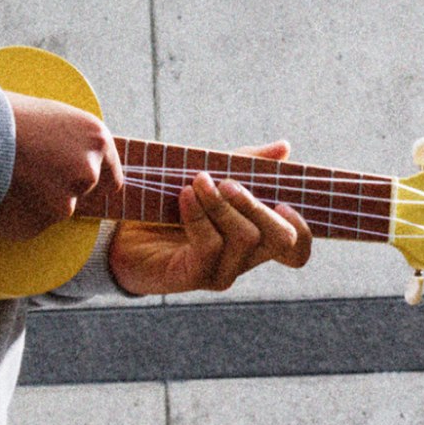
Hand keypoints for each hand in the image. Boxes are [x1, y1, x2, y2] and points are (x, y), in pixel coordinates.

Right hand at [0, 93, 125, 240]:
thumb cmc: (1, 115)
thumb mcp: (49, 116)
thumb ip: (68, 142)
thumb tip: (67, 159)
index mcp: (96, 139)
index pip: (110, 177)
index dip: (88, 179)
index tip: (70, 179)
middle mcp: (87, 172)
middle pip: (81, 195)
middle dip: (57, 189)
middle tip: (27, 174)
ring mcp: (63, 202)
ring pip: (51, 210)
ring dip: (32, 202)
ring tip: (4, 178)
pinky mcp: (37, 224)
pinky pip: (26, 224)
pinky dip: (13, 215)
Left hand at [106, 141, 313, 294]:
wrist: (121, 232)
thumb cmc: (170, 204)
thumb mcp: (211, 176)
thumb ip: (247, 164)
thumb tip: (285, 147)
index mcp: (256, 239)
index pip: (297, 250)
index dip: (303, 229)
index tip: (284, 202)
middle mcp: (245, 259)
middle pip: (281, 240)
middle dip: (257, 204)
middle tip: (226, 182)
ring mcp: (222, 271)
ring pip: (245, 238)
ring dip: (221, 204)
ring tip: (197, 182)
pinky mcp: (194, 277)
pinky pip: (209, 246)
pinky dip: (198, 215)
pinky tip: (184, 196)